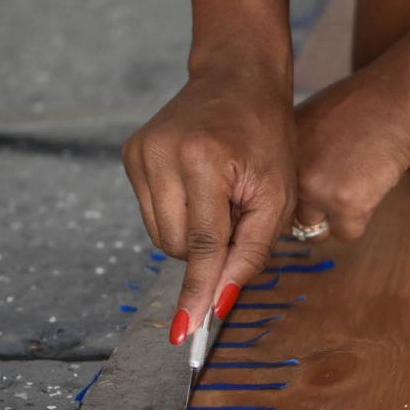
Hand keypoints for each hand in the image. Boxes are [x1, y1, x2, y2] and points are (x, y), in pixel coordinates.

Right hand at [122, 64, 296, 342]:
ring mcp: (140, 152)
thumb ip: (251, 250)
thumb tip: (219, 302)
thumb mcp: (278, 193)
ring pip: (158, 234)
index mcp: (205, 158)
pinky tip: (199, 188)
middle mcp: (162, 153)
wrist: (238, 78)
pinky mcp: (130, 154)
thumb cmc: (267, 135)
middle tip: (237, 215)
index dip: (199, 287)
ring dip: (191, 234)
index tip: (187, 331)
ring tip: (219, 198)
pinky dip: (177, 215)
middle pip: (175, 244)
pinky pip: (150, 213)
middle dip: (207, 250)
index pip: (201, 242)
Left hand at [295, 69, 409, 240]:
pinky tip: (370, 184)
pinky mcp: (346, 206)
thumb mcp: (309, 124)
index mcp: (278, 155)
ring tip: (356, 180)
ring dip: (336, 216)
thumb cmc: (359, 107)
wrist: (394, 100)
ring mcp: (316, 191)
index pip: (273, 199)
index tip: (312, 192)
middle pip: (292, 219)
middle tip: (339, 185)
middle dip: (313, 211)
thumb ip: (296, 159)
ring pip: (317, 231)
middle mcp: (290, 175)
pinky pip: (348, 232)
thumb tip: (288, 192)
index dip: (294, 200)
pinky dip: (361, 216)